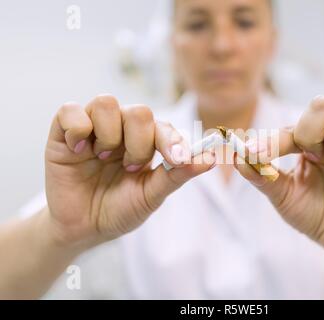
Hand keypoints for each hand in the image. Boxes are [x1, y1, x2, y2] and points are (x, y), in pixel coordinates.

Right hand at [44, 94, 214, 248]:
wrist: (83, 228)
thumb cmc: (119, 210)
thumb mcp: (151, 196)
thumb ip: (177, 175)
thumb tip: (211, 158)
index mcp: (146, 141)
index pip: (163, 126)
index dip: (172, 141)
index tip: (178, 160)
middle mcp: (122, 129)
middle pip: (139, 111)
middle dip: (139, 143)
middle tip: (129, 166)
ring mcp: (94, 127)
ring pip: (106, 103)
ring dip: (110, 135)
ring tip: (104, 159)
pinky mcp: (64, 131)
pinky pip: (71, 110)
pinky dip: (79, 128)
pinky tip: (80, 152)